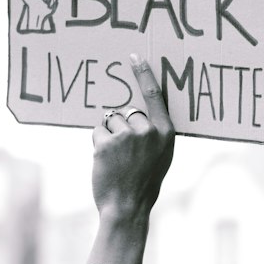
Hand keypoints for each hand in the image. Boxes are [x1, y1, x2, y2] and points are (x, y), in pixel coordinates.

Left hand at [91, 55, 174, 219]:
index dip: (144, 75)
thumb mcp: (162, 156)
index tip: (134, 57)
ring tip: (116, 159)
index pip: (154, 96)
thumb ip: (156, 134)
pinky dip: (98, 144)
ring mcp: (127, 136)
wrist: (127, 206)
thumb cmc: (144, 182)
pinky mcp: (106, 143)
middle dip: (122, 127)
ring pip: (110, 121)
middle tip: (125, 154)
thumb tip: (139, 114)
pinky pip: (98, 132)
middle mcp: (148, 131)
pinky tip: (106, 161)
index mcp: (165, 133)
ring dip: (108, 136)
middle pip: (127, 111)